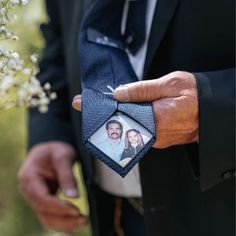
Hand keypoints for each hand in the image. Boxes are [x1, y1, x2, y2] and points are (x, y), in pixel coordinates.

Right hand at [18, 141, 87, 230]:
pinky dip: (62, 220)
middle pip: (43, 212)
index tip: (75, 211)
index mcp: (29, 177)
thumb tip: (74, 196)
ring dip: (64, 223)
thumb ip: (67, 175)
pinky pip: (49, 215)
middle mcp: (28, 190)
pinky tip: (75, 221)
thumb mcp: (63, 156)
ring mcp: (34, 197)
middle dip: (64, 219)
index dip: (58, 207)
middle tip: (83, 219)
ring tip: (83, 222)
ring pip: (46, 217)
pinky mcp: (42, 201)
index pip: (41, 198)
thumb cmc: (55, 149)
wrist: (49, 148)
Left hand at [72, 71, 198, 147]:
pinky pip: (138, 132)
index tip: (82, 104)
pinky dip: (127, 123)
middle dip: (101, 117)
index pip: (120, 117)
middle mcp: (154, 134)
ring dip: (114, 120)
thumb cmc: (194, 94)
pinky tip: (121, 114)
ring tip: (99, 109)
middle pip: (121, 127)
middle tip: (85, 105)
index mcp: (156, 120)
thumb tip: (118, 93)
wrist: (211, 110)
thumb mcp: (170, 84)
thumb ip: (142, 90)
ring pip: (128, 130)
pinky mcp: (159, 139)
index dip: (99, 111)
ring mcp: (156, 139)